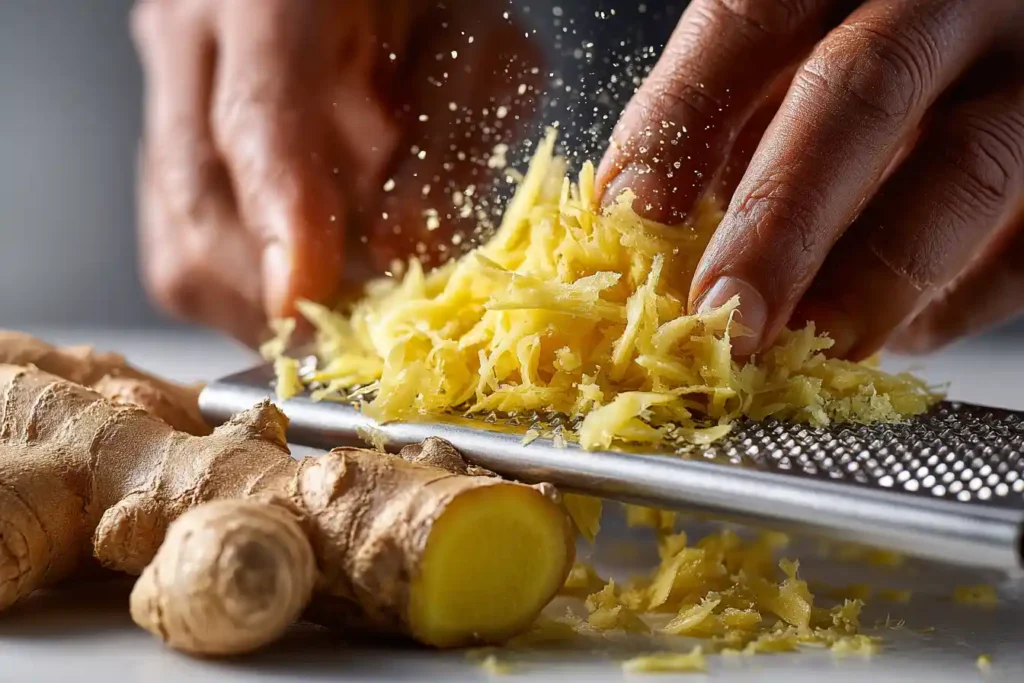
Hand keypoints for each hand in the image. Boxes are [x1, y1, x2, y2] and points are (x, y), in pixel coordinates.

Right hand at [133, 0, 540, 345]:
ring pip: (182, 242)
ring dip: (267, 300)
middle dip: (279, 288)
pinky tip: (308, 279)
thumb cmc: (435, 8)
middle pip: (201, 198)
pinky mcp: (165, 145)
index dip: (279, 216)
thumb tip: (398, 254)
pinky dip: (251, 291)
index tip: (305, 294)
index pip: (255, 116)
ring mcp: (168, 94)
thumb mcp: (477, 55)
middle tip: (360, 328)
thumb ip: (446, 149)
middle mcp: (192, 38)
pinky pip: (183, 250)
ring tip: (344, 299)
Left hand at [596, 0, 1023, 357]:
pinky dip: (950, 301)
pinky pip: (1020, 247)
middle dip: (782, 222)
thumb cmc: (852, 72)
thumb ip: (723, 121)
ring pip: (962, 177)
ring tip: (810, 350)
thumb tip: (646, 229)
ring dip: (871, 282)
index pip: (748, 22)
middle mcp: (944, 3)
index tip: (634, 220)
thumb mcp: (783, 64)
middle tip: (727, 315)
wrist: (983, 56)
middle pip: (860, 95)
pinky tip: (892, 332)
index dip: (683, 123)